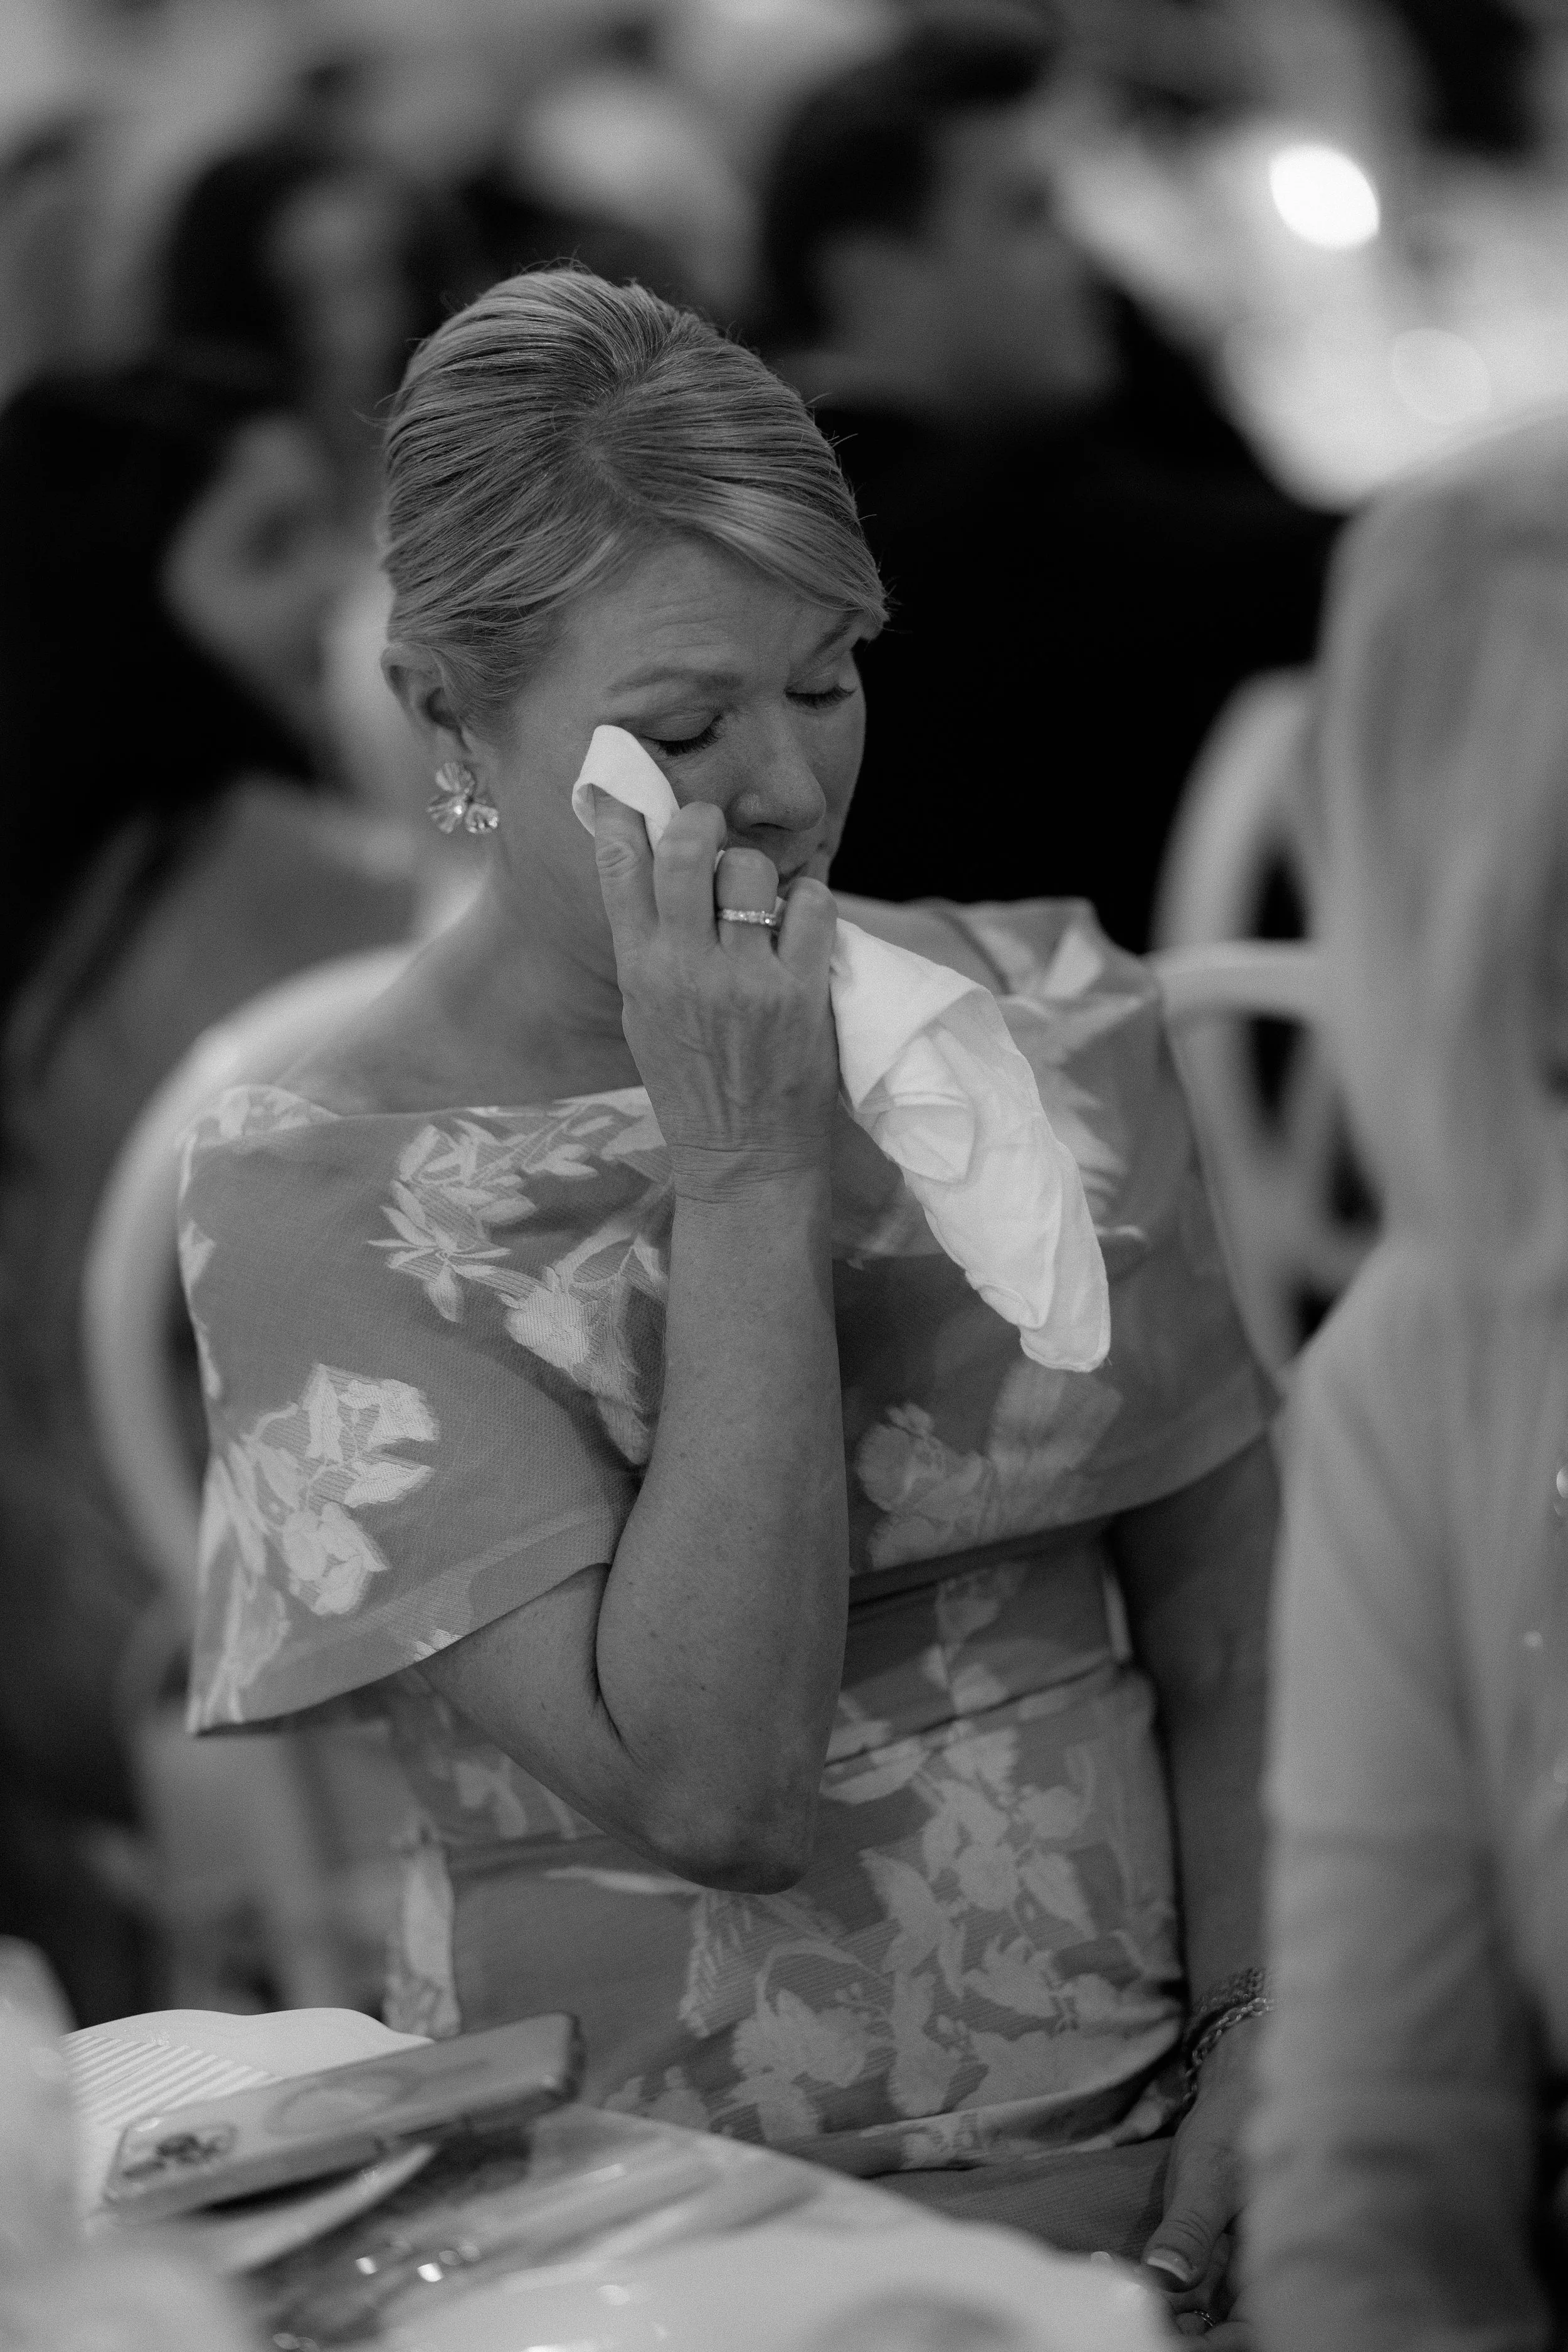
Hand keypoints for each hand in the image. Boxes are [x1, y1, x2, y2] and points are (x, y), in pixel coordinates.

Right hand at [592, 791, 839, 1194]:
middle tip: (714, 830)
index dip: (626, 811)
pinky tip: (801, 925)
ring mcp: (744, 980)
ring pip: (751, 867)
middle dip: (702, 820)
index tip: (631, 785)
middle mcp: (686, 969)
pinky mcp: (800, 992)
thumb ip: (644, 943)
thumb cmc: (693, 1084)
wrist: (742, 1156)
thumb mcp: (645, 1014)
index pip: (621, 865)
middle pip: (687, 846)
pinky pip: (810, 904)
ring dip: (760, 867)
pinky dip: (810, 902)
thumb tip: (641, 864)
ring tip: (762, 896)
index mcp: (640, 971)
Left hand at [1141, 2021, 1258, 2345]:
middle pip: (1224, 2330)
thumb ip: (1191, 2229)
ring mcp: (1234, 2264)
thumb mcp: (1209, 2174)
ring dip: (1167, 2314)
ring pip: (1204, 2313)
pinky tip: (1127, 2278)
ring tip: (1123, 2296)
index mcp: (1273, 2264)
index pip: (1247, 2333)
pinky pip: (1189, 2285)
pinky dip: (1162, 2288)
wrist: (1238, 2085)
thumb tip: (1166, 2279)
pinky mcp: (1211, 2251)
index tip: (1169, 2338)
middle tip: (1137, 2318)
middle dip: (1183, 2333)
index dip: (1211, 2346)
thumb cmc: (1235, 2125)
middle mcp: (1257, 2273)